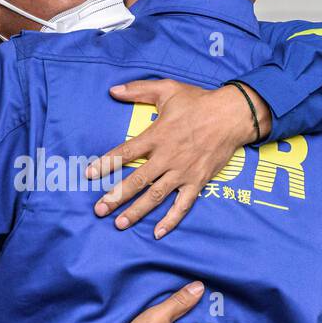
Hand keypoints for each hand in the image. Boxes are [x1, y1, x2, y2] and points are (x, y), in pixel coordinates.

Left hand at [84, 79, 271, 238]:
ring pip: (155, 196)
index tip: (89, 175)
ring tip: (119, 224)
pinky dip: (171, 220)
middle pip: (137, 180)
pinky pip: (183, 205)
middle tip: (99, 210)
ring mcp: (183, 172)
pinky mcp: (198, 181)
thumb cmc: (199, 101)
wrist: (233, 115)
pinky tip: (158, 233)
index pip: (125, 153)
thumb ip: (138, 89)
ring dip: (136, 211)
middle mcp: (167, 157)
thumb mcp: (167, 89)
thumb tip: (112, 90)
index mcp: (157, 136)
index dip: (106, 164)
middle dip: (116, 196)